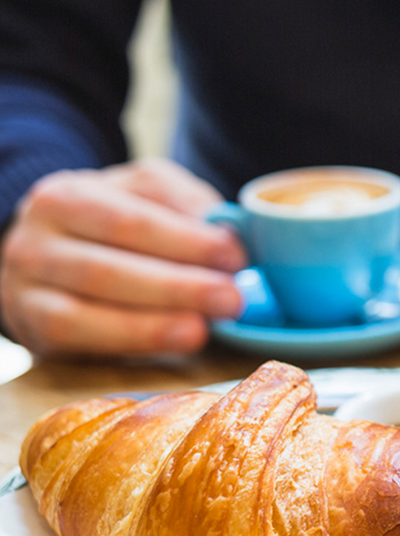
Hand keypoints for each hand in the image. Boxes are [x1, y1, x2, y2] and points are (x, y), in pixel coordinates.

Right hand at [0, 158, 246, 355]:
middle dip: (178, 286)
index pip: (131, 219)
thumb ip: (186, 206)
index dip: (188, 240)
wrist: (50, 258)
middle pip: (110, 265)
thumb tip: (232, 231)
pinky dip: (132, 338)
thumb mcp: (147, 198)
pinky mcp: (34, 325)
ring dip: (156, 320)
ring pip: (92, 302)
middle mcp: (38, 236)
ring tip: (204, 328)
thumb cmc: (114, 226)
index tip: (236, 258)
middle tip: (230, 299)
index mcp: (69, 195)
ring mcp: (28, 282)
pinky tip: (174, 340)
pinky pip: (79, 333)